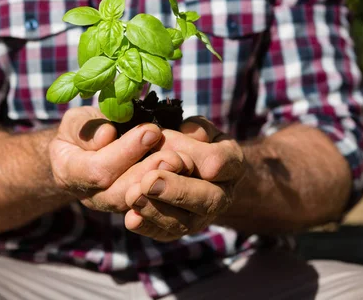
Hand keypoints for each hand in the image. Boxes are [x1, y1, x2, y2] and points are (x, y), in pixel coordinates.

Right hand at [49, 107, 187, 212]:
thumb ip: (85, 128)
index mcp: (69, 172)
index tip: (151, 130)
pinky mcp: (133, 207)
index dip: (126, 152)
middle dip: (148, 173)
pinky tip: (187, 174)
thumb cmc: (80, 131)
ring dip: (163, 184)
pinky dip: (170, 191)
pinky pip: (152, 206)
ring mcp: (112, 205)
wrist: (82, 154)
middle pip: (120, 193)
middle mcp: (90, 196)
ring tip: (183, 162)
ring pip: (139, 204)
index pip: (97, 170)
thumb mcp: (75, 121)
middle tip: (174, 155)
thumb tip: (107, 134)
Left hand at [124, 117, 246, 240]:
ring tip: (134, 195)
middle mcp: (221, 195)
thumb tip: (184, 133)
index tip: (181, 155)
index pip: (224, 163)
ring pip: (185, 222)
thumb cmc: (191, 141)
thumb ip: (194, 130)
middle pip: (208, 199)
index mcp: (230, 164)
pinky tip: (131, 218)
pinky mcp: (178, 231)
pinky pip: (165, 234)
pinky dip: (147, 227)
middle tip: (150, 180)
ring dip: (156, 210)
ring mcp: (201, 217)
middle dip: (177, 190)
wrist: (189, 170)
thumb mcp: (197, 128)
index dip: (205, 159)